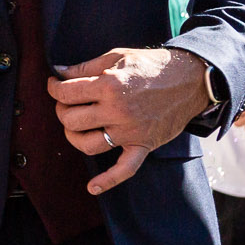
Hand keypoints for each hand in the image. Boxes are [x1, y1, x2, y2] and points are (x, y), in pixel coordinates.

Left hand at [50, 46, 212, 195]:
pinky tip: (92, 187)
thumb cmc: (152, 65)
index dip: (54, 88)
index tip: (54, 85)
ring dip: (74, 136)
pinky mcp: (143, 145)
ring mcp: (130, 132)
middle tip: (67, 102)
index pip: (66, 93)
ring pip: (88, 144)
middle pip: (72, 119)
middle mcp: (117, 112)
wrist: (190, 79)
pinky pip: (124, 169)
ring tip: (75, 126)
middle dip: (62, 110)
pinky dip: (108, 181)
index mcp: (109, 86)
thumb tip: (59, 73)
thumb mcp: (117, 57)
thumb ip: (85, 66)